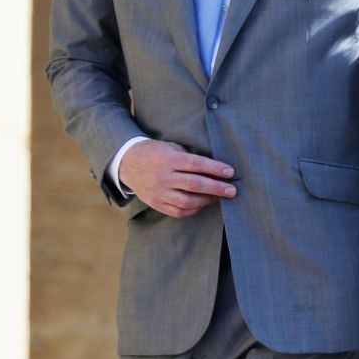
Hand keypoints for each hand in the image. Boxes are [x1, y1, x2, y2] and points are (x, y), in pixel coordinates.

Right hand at [119, 140, 235, 217]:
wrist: (127, 163)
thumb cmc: (155, 153)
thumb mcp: (171, 147)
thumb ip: (190, 157)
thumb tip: (216, 167)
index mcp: (168, 159)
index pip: (196, 164)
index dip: (215, 169)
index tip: (230, 172)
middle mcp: (163, 177)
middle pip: (195, 185)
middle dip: (217, 188)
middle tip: (232, 190)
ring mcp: (159, 192)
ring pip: (188, 201)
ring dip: (207, 201)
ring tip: (219, 197)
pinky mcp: (156, 204)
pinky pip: (178, 212)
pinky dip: (194, 210)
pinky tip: (203, 204)